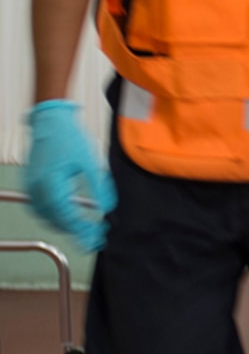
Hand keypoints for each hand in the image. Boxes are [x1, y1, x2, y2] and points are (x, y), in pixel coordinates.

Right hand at [24, 100, 115, 252]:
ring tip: (86, 227)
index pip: (66, 216)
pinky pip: (42, 208)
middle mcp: (37, 190)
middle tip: (95, 235)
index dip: (82, 229)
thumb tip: (108, 207)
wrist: (50, 121)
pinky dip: (56, 215)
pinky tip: (71, 213)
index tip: (97, 236)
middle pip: (55, 220)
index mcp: (50, 185)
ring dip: (66, 224)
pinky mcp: (31, 185)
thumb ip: (99, 186)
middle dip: (76, 231)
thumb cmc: (69, 138)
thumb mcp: (90, 162)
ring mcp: (31, 188)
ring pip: (47, 217)